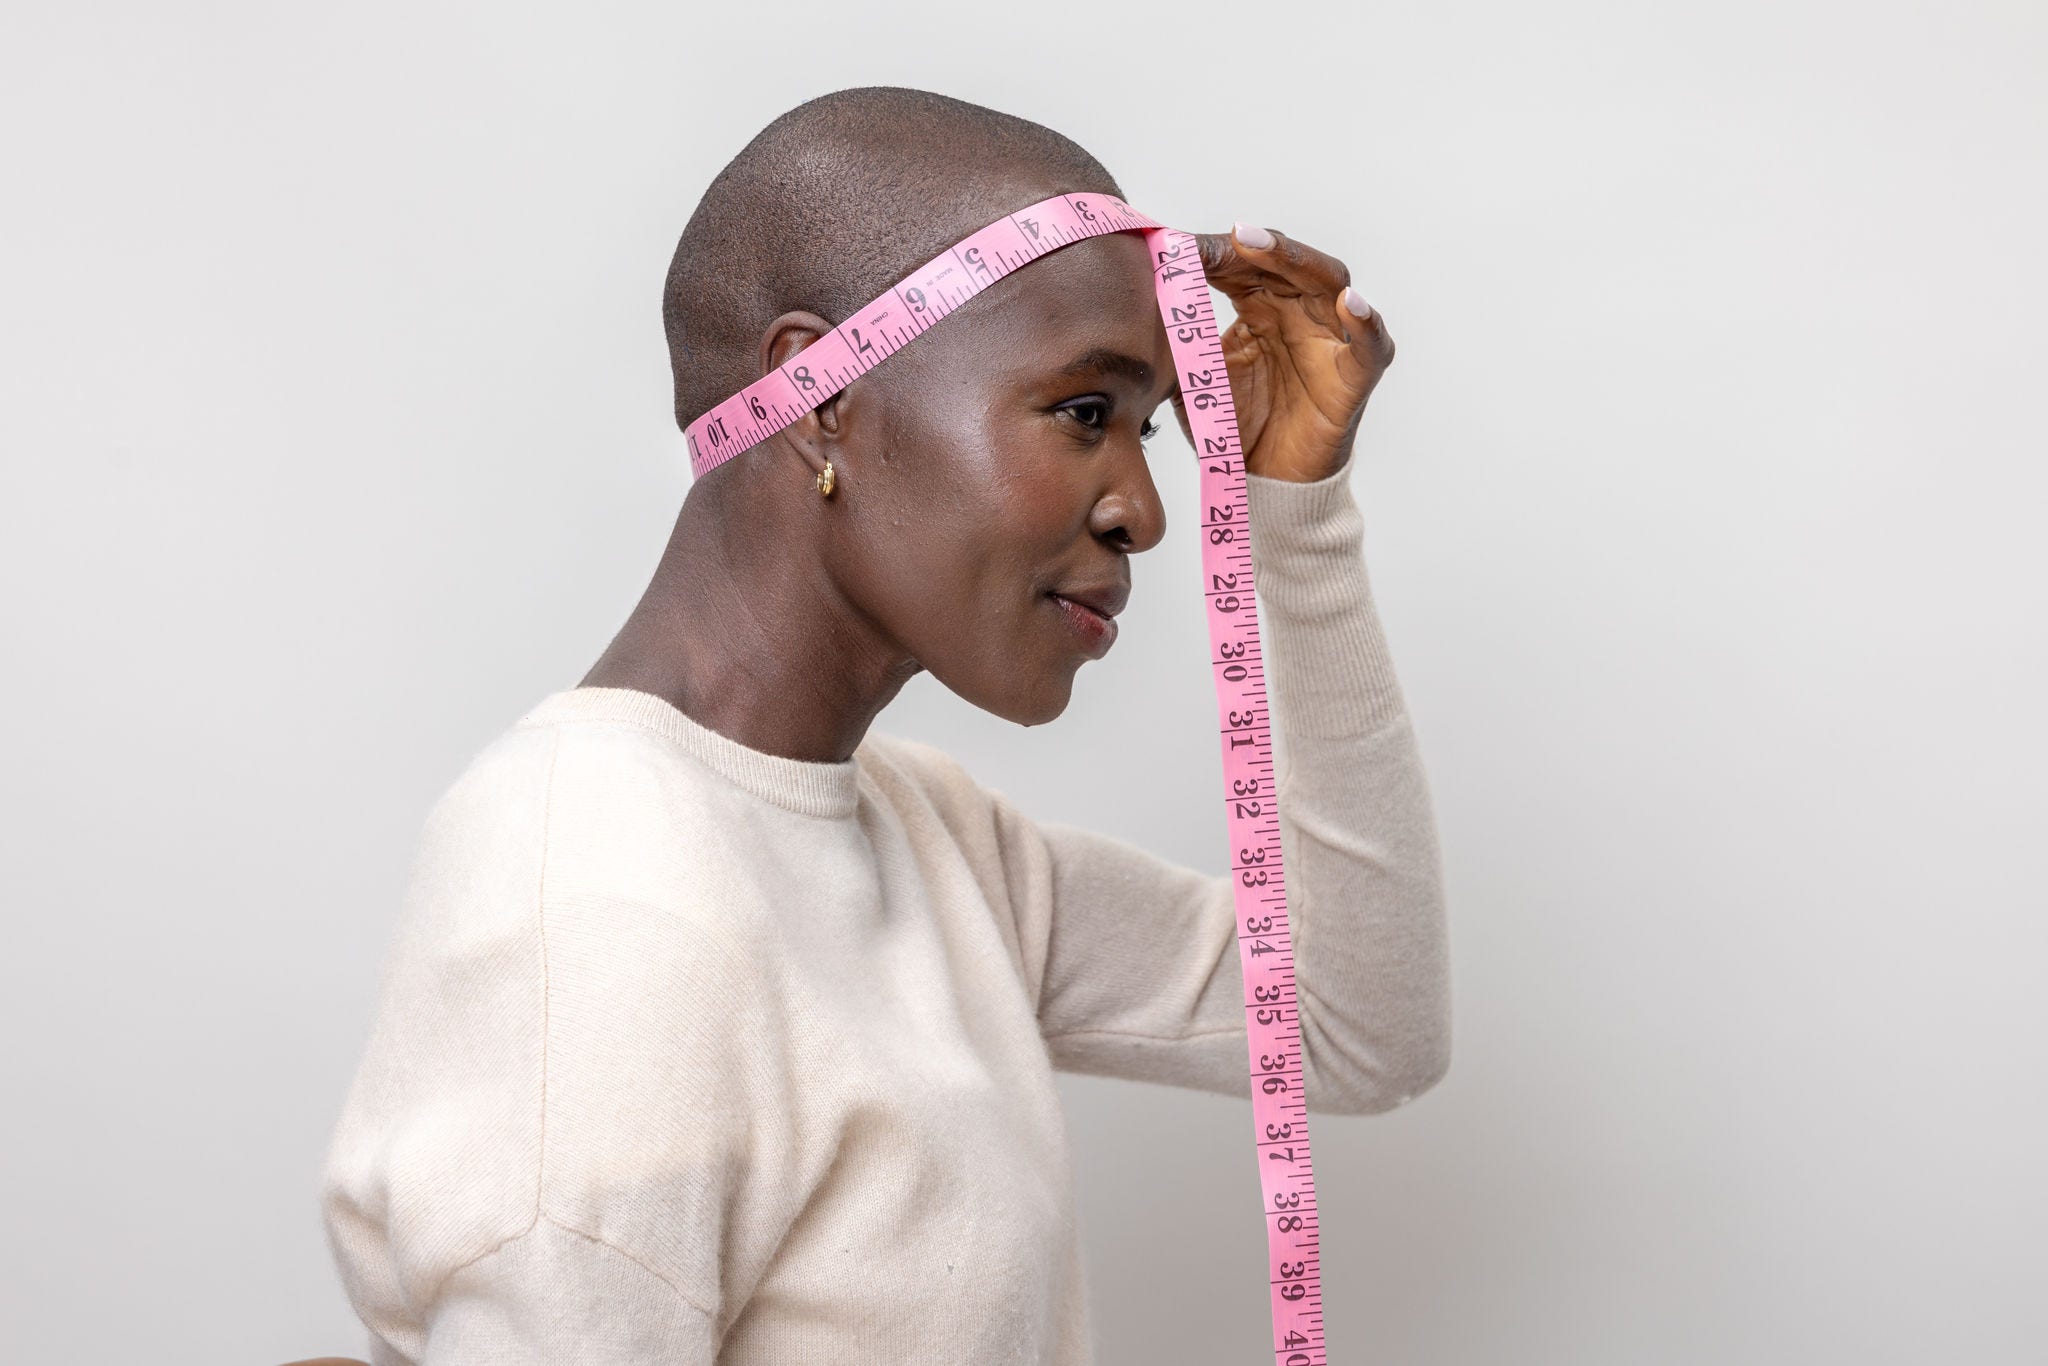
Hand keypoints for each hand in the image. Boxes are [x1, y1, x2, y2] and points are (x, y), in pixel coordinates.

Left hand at [1170, 224, 1394, 483]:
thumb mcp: (1195, 380)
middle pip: (1288, 262)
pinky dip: (1367, 321)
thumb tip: (1131, 308)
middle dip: (1258, 246)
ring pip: (1329, 282)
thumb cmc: (1233, 429)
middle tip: (1229, 237)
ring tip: (1264, 247)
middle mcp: (1300, 313)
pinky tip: (1351, 304)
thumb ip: (1177, 343)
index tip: (1179, 248)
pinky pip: (1370, 344)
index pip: (1244, 265)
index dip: (1216, 252)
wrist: (1259, 485)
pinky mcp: (1354, 376)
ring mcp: (1331, 340)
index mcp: (1260, 307)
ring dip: (1299, 261)